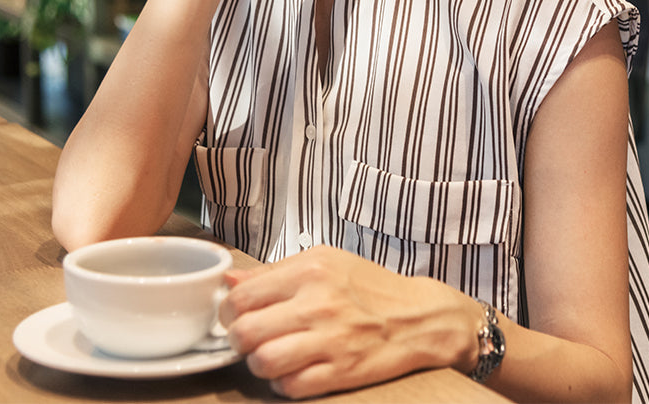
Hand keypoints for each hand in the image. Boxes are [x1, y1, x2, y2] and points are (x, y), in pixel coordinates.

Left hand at [220, 246, 477, 398]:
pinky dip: (284, 383)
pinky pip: (289, 387)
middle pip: (244, 333)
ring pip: (262, 363)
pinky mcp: (340, 372)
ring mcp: (330, 340)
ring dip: (260, 363)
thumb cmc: (369, 286)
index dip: (230, 312)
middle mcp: (318, 303)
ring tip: (273, 354)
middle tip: (253, 337)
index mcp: (311, 270)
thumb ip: (275, 272)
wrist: (419, 317)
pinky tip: (295, 369)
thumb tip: (229, 282)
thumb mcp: (325, 262)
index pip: (242, 298)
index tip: (238, 316)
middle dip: (240, 340)